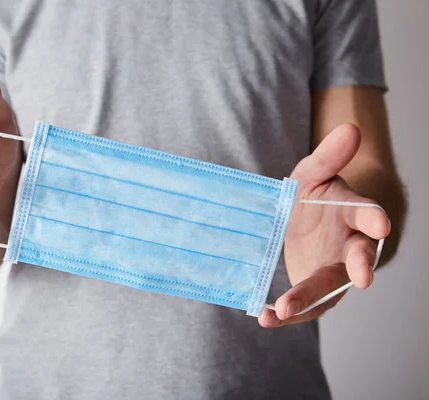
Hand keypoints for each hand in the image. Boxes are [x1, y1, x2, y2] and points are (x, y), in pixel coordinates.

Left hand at [259, 124, 390, 326]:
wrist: (304, 221)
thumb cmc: (312, 196)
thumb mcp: (312, 173)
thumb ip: (328, 156)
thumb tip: (351, 127)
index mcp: (352, 213)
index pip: (366, 212)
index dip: (373, 216)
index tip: (381, 223)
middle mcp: (349, 245)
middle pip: (357, 257)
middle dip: (360, 265)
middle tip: (365, 277)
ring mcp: (333, 270)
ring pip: (328, 288)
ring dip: (308, 299)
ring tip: (282, 308)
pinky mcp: (316, 290)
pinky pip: (305, 305)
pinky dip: (287, 313)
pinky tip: (264, 316)